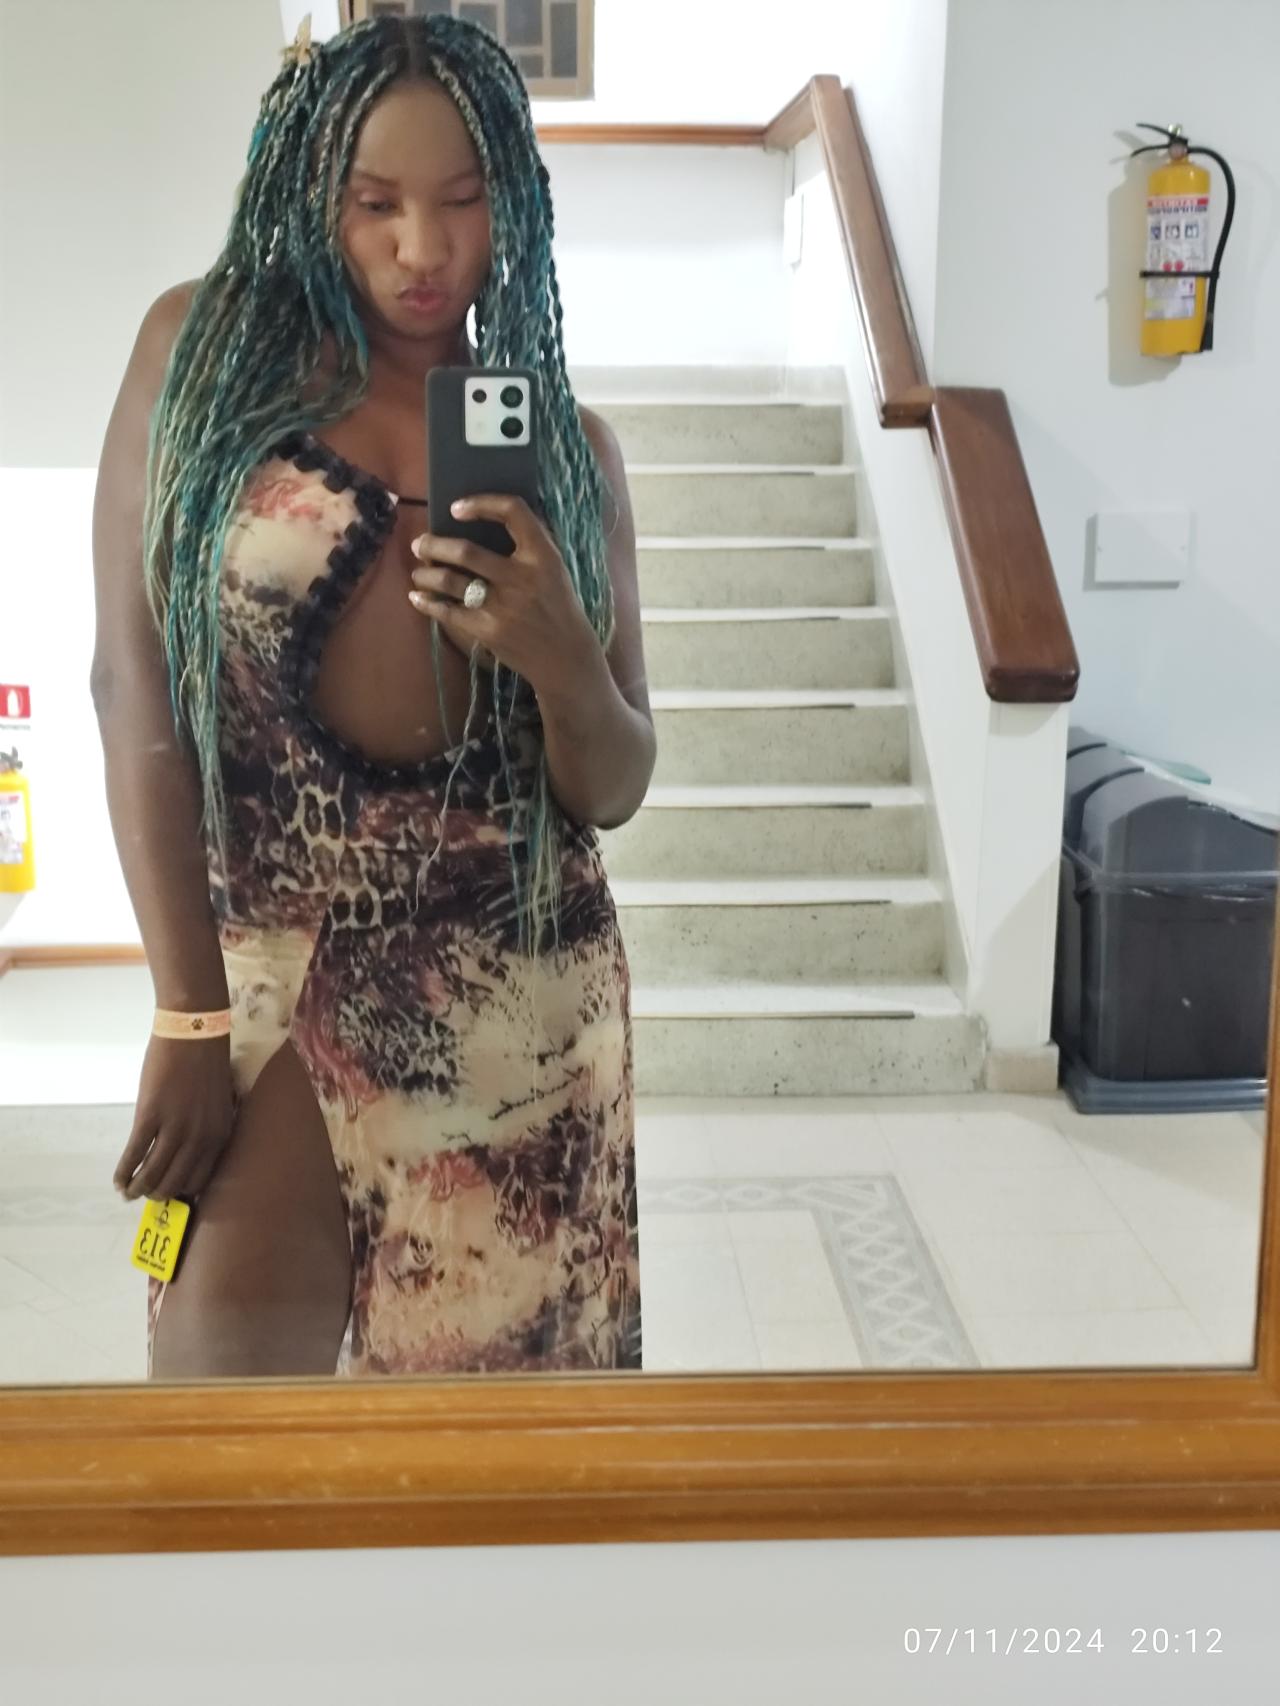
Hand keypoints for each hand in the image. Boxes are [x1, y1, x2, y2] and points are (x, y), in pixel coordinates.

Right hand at [114, 1032, 236, 1202]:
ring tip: (129, 1192)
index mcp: (220, 1134)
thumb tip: (190, 1151)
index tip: (171, 1192)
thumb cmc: (206, 1061)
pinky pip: (134, 1155)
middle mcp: (200, 1137)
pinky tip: (118, 1180)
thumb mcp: (219, 1102)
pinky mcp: (150, 1116)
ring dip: (139, 1188)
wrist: (194, 1030)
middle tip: (146, 1195)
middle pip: (176, 1182)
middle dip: (159, 1193)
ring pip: (153, 1174)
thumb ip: (208, 1127)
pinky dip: (124, 1172)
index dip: (183, 1190)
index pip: (200, 1178)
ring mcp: (175, 1128)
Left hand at [407, 495, 599, 695]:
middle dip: (434, 545)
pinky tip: (417, 598)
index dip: (481, 503)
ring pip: (450, 581)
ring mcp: (503, 606)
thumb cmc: (557, 606)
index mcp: (542, 555)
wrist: (565, 656)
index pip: (513, 512)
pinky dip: (427, 603)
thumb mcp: (554, 569)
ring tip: (419, 572)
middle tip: (419, 543)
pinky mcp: (489, 631)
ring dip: (426, 574)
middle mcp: (521, 577)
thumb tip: (486, 516)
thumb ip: (530, 544)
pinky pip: (448, 612)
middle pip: (466, 552)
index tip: (456, 508)